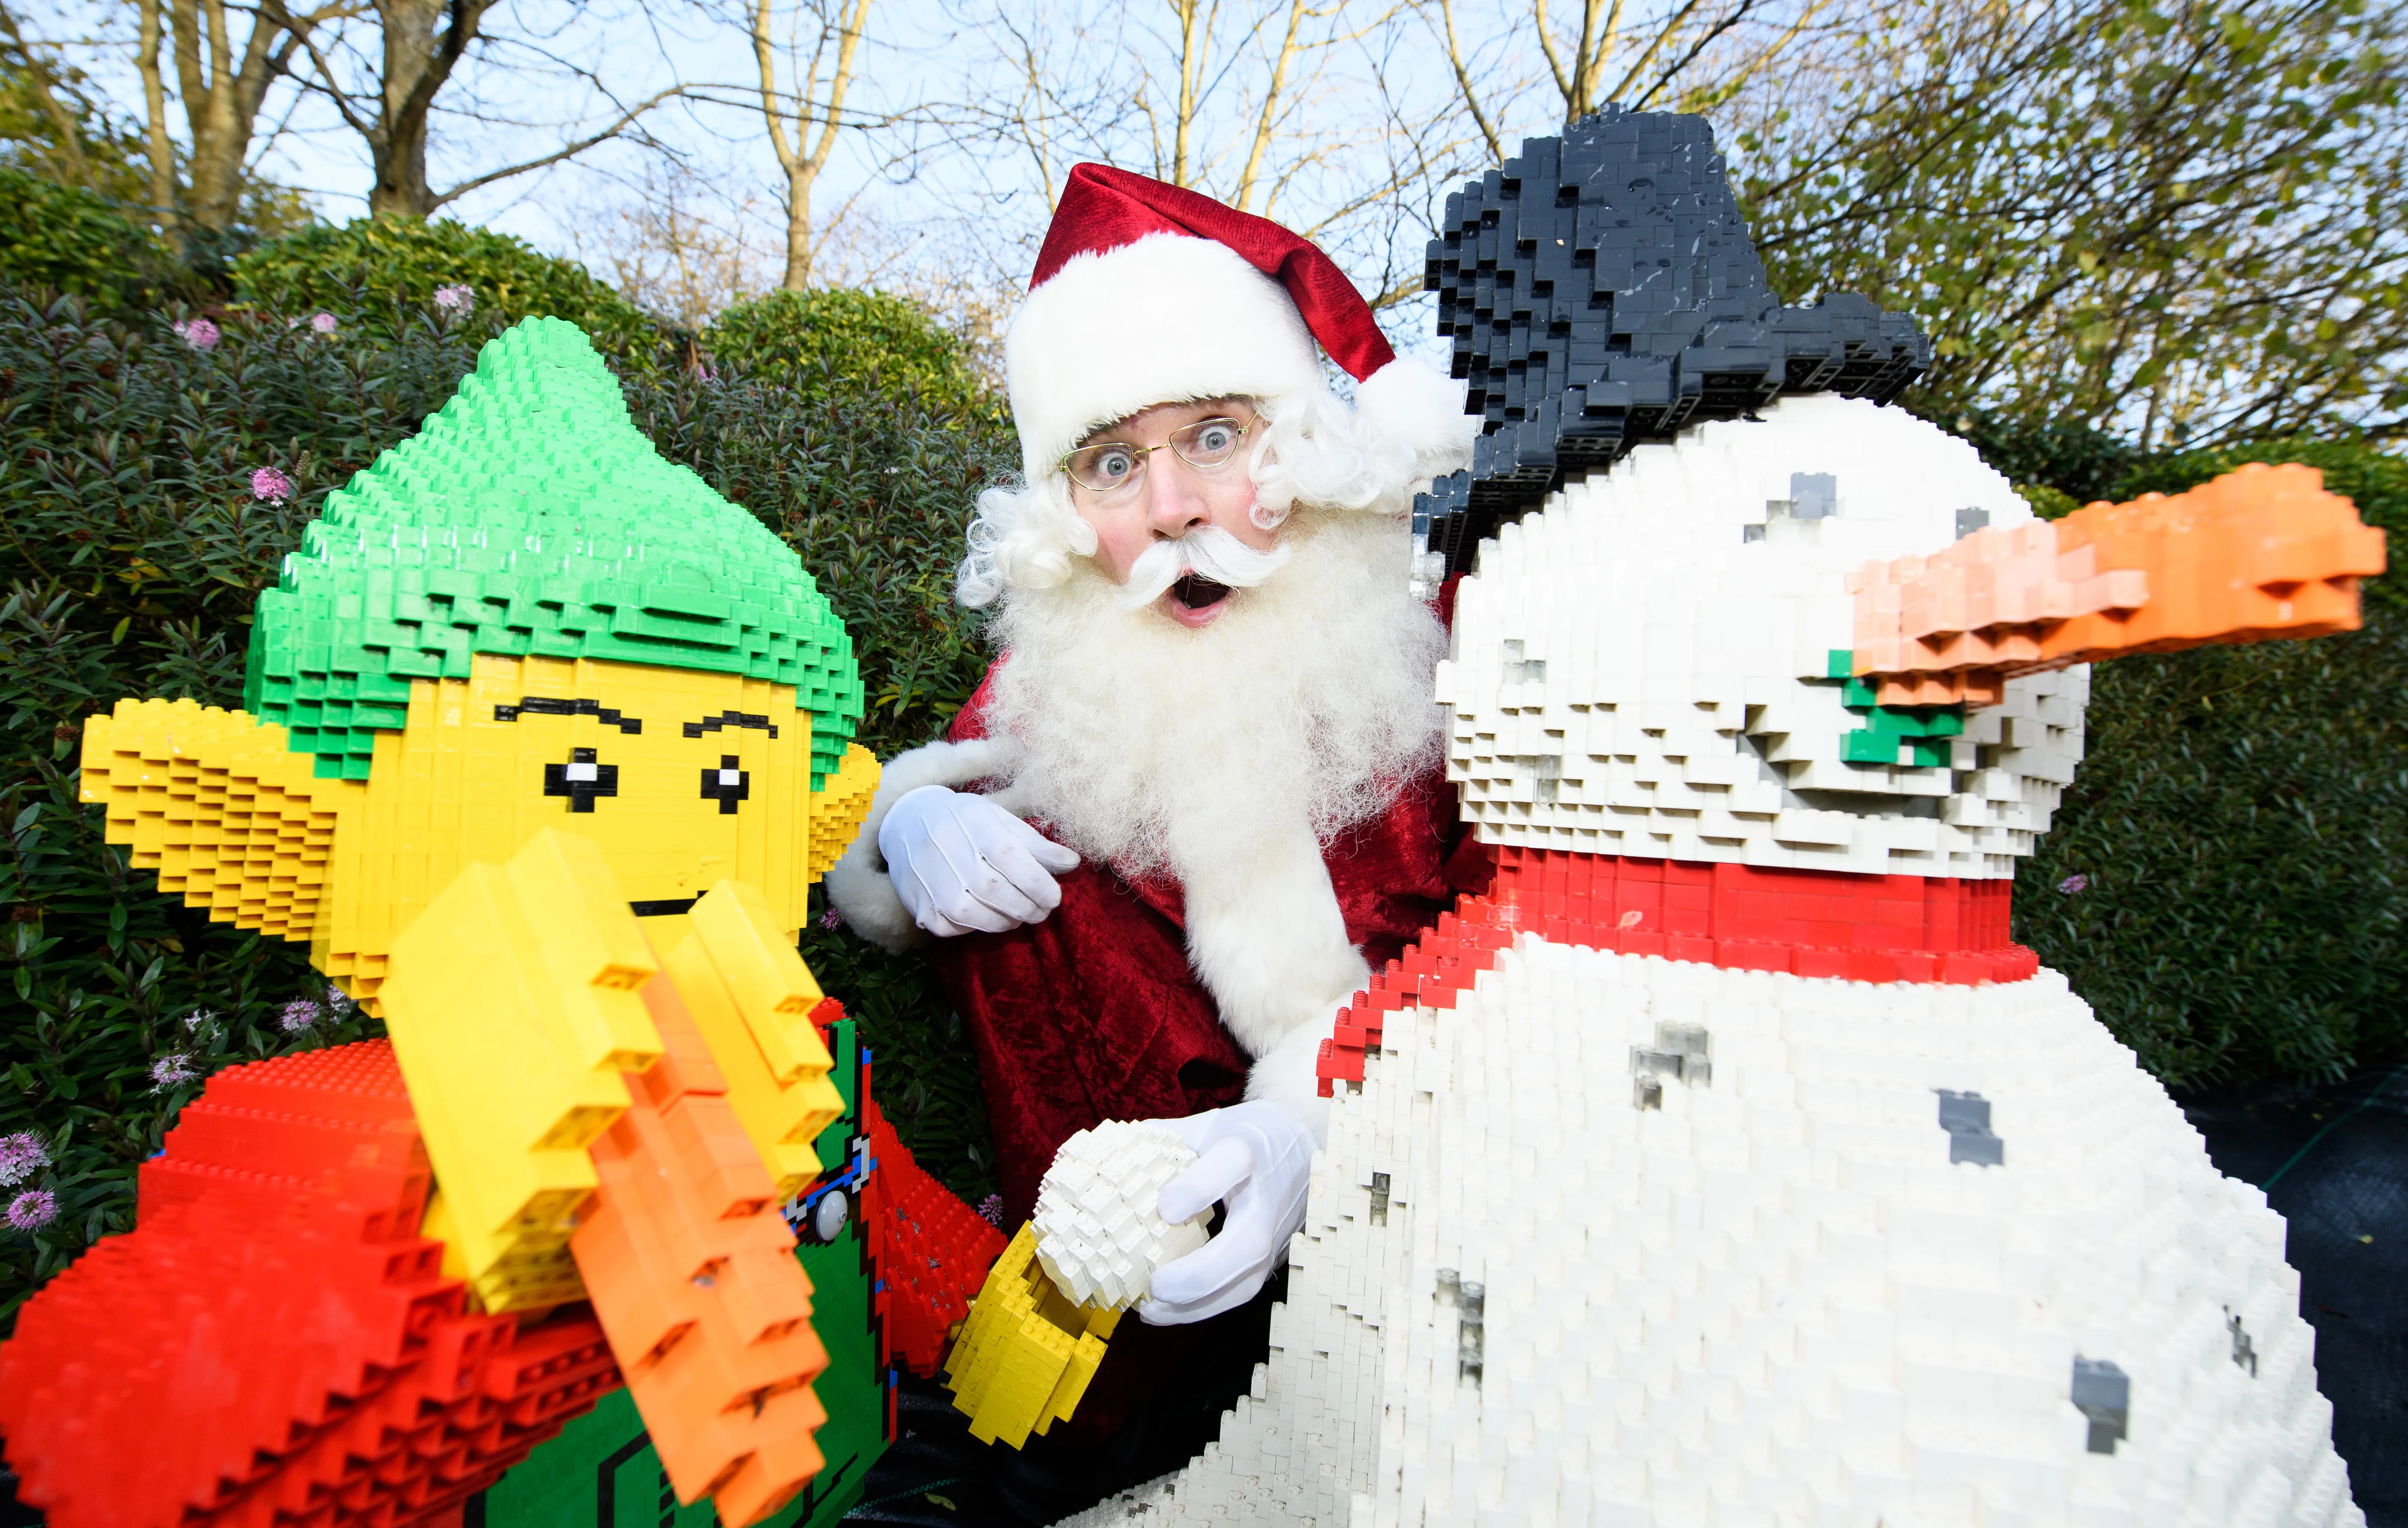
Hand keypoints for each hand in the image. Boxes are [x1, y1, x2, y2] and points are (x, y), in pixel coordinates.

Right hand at [878, 785, 1079, 937]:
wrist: (907, 821)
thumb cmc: (965, 820)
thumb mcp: (1000, 819)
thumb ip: (1036, 843)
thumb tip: (1072, 863)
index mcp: (971, 818)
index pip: (1009, 855)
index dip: (1037, 882)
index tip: (1054, 896)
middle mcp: (944, 845)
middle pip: (993, 888)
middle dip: (1026, 906)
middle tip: (1041, 911)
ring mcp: (926, 875)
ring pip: (972, 913)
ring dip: (1004, 921)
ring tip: (1018, 915)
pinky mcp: (916, 902)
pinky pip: (951, 927)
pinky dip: (975, 927)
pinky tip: (986, 916)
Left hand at [1136, 1102, 1315, 1324]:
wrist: (1301, 1148)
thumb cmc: (1244, 1135)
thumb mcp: (1207, 1124)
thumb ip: (1162, 1138)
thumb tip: (1106, 1156)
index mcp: (1251, 1145)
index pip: (1234, 1160)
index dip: (1199, 1186)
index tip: (1164, 1208)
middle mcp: (1270, 1193)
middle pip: (1250, 1241)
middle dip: (1202, 1272)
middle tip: (1157, 1285)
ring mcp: (1276, 1231)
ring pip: (1249, 1280)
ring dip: (1198, 1303)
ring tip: (1153, 1309)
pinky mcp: (1272, 1258)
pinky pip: (1242, 1291)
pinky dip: (1202, 1308)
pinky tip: (1165, 1311)